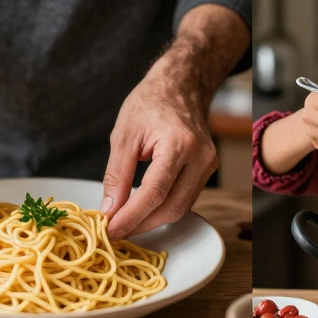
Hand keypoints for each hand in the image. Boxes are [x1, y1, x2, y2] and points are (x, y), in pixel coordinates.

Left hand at [100, 70, 218, 239]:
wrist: (179, 86)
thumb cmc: (149, 104)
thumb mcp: (124, 136)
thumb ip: (116, 176)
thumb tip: (109, 210)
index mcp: (179, 144)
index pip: (155, 192)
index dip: (131, 216)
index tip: (111, 230)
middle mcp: (200, 157)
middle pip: (172, 206)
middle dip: (142, 224)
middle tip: (115, 231)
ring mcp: (208, 164)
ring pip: (181, 207)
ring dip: (152, 220)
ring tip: (125, 223)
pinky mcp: (207, 169)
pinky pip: (186, 198)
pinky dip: (163, 208)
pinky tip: (143, 209)